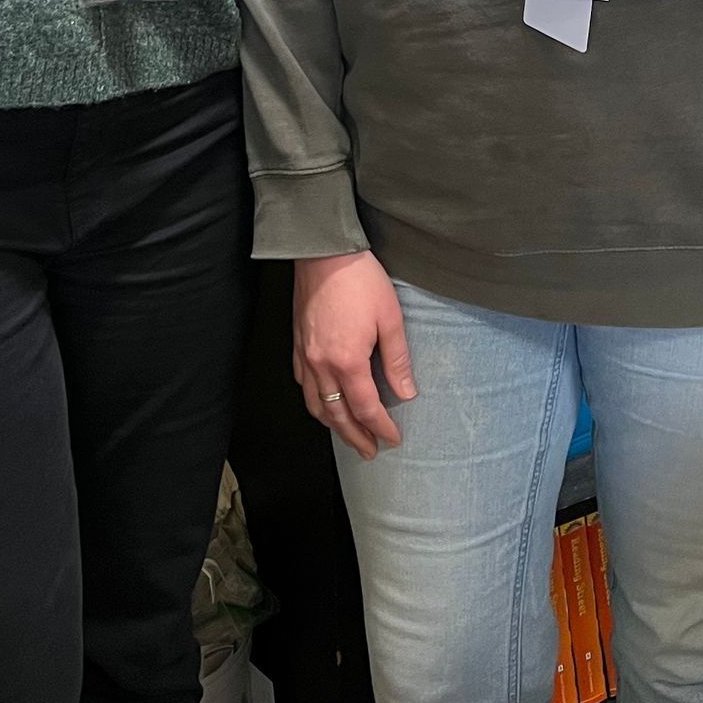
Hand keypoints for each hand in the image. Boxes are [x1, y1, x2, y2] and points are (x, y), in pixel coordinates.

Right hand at [292, 253, 415, 461]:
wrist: (322, 251)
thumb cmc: (360, 280)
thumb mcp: (390, 318)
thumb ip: (397, 360)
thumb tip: (405, 393)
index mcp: (347, 361)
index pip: (366, 408)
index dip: (381, 428)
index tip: (393, 440)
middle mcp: (321, 365)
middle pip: (337, 414)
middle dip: (355, 437)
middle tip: (369, 452)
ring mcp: (304, 356)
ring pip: (315, 404)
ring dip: (332, 425)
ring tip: (347, 436)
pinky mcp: (297, 343)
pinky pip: (302, 384)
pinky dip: (314, 401)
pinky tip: (323, 402)